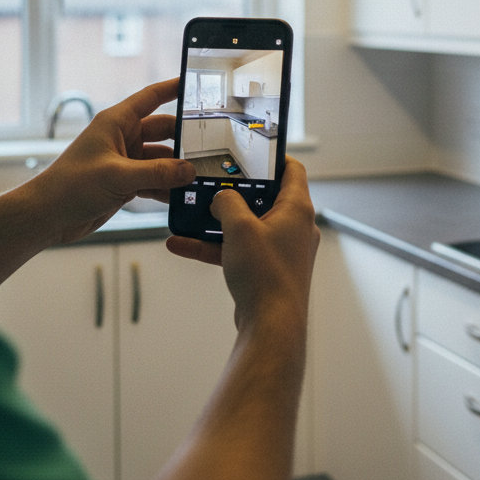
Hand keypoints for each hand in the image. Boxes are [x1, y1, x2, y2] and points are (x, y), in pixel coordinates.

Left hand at [31, 78, 194, 244]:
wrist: (47, 217)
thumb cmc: (69, 187)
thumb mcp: (117, 176)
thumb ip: (157, 173)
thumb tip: (188, 171)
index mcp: (116, 122)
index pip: (151, 97)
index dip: (174, 88)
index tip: (196, 83)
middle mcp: (122, 138)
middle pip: (164, 131)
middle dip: (184, 139)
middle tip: (210, 145)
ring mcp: (125, 161)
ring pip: (162, 159)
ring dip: (177, 169)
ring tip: (198, 177)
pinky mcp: (126, 182)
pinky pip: (155, 179)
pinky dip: (167, 187)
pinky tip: (181, 196)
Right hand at [167, 157, 319, 330]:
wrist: (271, 327)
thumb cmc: (265, 276)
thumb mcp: (239, 228)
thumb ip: (227, 202)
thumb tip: (222, 197)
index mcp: (297, 209)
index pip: (292, 169)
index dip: (272, 157)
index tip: (250, 151)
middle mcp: (294, 227)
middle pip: (264, 196)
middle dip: (234, 191)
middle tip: (212, 182)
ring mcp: (281, 250)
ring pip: (246, 226)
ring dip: (217, 221)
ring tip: (190, 213)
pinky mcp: (267, 270)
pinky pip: (238, 250)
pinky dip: (214, 245)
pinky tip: (181, 243)